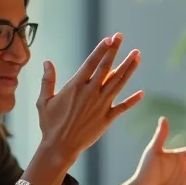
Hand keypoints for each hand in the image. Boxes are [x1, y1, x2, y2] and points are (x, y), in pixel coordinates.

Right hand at [36, 33, 143, 159]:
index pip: (91, 63)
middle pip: (106, 68)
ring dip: (129, 68)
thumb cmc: (50, 124)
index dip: (101, 50)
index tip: (110, 38)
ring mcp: (101, 105)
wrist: (59, 147)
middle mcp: (91, 93)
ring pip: (118, 83)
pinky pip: (123, 107)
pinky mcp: (107, 118)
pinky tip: (142, 93)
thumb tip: (47, 62)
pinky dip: (132, 100)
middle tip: (122, 37)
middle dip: (115, 51)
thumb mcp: (44, 101)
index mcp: (75, 86)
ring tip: (137, 55)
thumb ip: (48, 81)